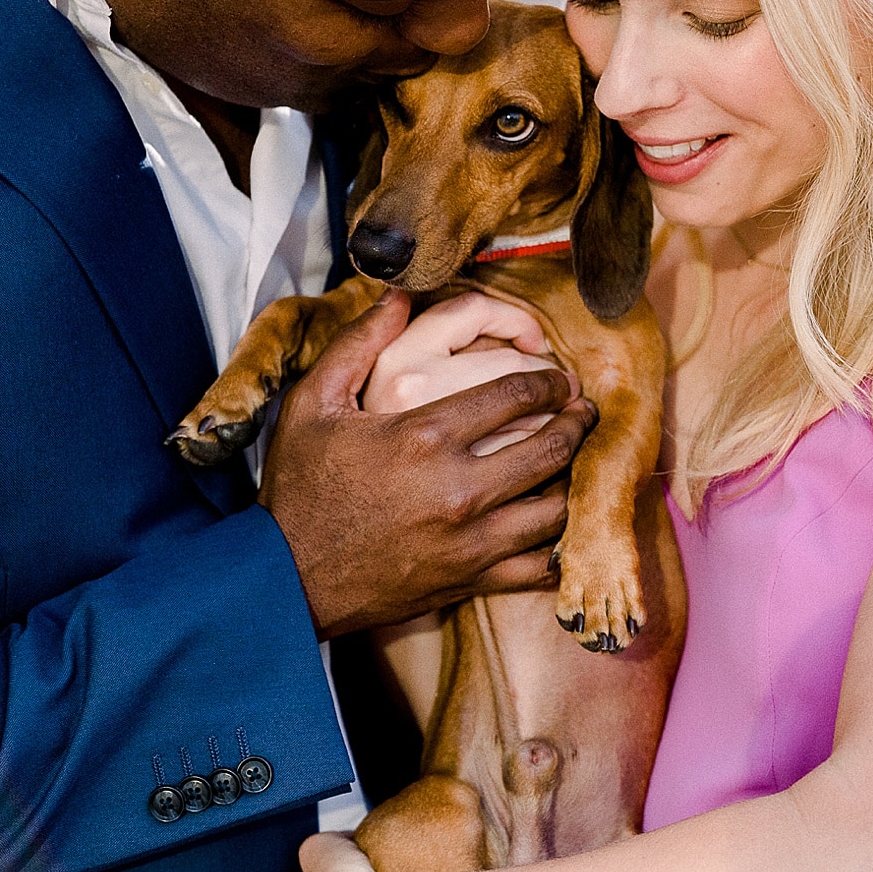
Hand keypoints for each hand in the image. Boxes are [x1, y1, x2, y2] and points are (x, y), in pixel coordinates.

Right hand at [261, 291, 596, 636]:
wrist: (288, 575)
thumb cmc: (300, 487)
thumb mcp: (313, 403)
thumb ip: (359, 342)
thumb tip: (397, 292)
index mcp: (424, 434)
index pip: (516, 393)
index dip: (548, 380)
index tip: (558, 377)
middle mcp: (458, 488)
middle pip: (551, 446)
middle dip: (577, 422)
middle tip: (584, 410)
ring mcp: (470, 540)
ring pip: (557, 507)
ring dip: (577, 477)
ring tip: (580, 459)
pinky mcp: (472, 580)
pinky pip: (542, 566)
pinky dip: (563, 544)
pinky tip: (565, 524)